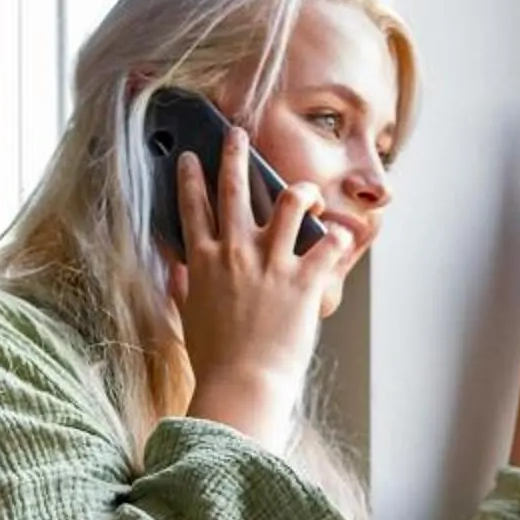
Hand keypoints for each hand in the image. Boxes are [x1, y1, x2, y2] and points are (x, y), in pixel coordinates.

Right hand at [168, 130, 356, 446]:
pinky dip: (340, 239)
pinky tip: (344, 237)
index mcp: (203, 263)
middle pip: (234, 189)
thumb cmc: (213, 361)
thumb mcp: (187, 319)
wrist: (241, 385)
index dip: (192, 178)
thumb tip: (175, 273)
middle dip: (236, 155)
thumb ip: (181, 289)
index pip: (193, 208)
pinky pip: (330, 244)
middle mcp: (235, 253)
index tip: (192, 157)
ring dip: (301, 190)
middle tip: (238, 133)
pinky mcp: (305, 280)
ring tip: (306, 189)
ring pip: (290, 203)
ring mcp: (272, 263)